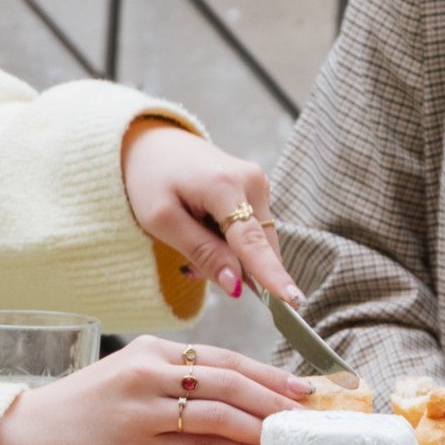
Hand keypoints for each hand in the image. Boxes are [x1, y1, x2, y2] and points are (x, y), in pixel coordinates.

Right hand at [0, 337, 306, 444]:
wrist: (30, 431)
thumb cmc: (85, 406)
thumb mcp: (129, 371)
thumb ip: (176, 375)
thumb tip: (239, 393)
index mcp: (152, 350)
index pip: (224, 358)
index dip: (269, 373)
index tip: (301, 386)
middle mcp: (149, 373)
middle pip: (229, 384)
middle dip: (275, 399)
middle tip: (306, 413)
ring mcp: (142, 411)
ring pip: (218, 417)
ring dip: (259, 428)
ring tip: (287, 437)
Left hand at [120, 122, 300, 304]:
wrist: (152, 143)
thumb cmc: (150, 180)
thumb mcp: (162, 221)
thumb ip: (202, 253)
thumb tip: (237, 286)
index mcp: (225, 185)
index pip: (253, 241)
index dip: (272, 275)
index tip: (294, 301)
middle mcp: (252, 180)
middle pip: (259, 248)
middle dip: (233, 268)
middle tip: (189, 266)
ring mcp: (258, 182)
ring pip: (257, 243)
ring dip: (230, 257)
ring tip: (191, 243)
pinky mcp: (256, 189)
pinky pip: (252, 231)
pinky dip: (231, 243)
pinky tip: (204, 232)